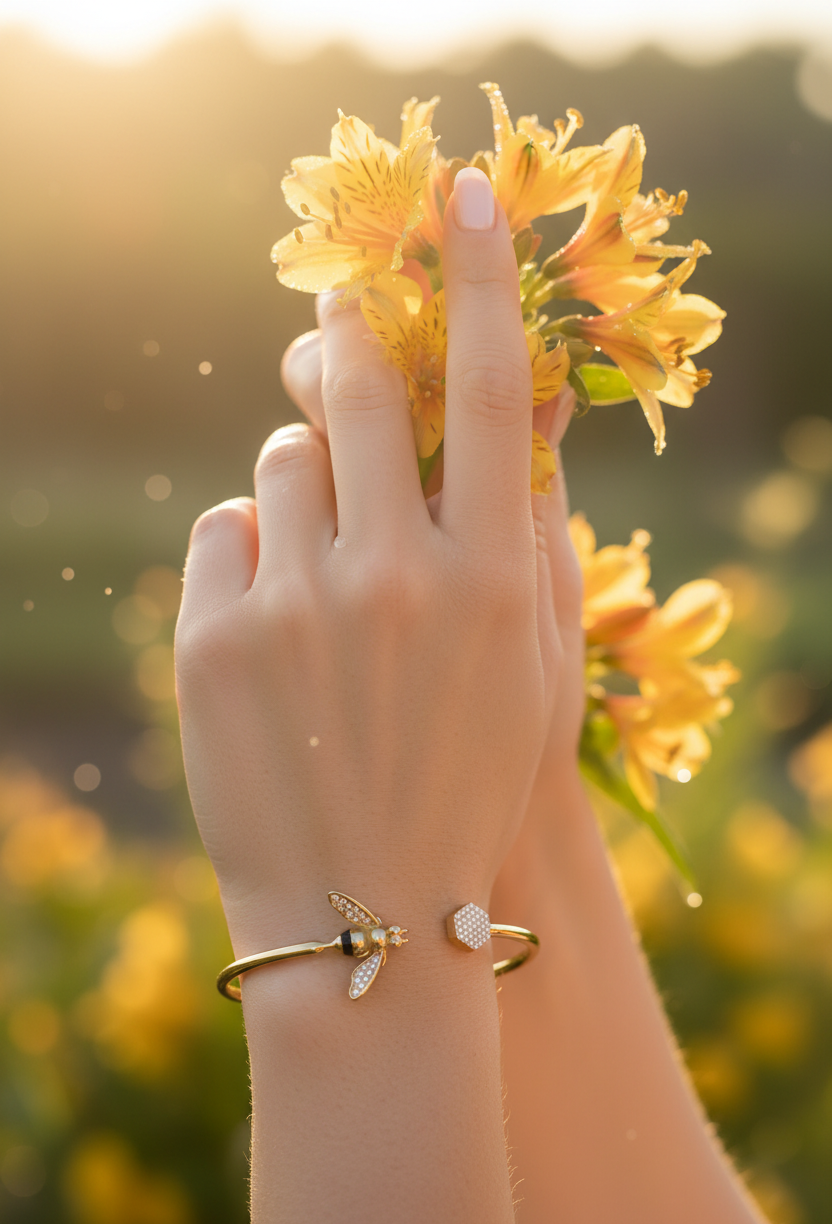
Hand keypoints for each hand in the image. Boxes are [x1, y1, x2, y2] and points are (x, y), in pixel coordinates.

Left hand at [175, 169, 566, 959]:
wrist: (369, 912)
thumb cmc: (470, 778)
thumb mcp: (532, 665)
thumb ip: (525, 531)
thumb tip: (513, 410)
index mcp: (488, 577)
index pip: (486, 389)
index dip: (477, 277)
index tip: (465, 195)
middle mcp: (393, 576)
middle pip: (352, 393)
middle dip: (341, 342)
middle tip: (332, 323)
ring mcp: (294, 609)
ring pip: (278, 465)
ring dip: (301, 486)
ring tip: (322, 565)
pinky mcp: (213, 644)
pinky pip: (222, 535)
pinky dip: (248, 558)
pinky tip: (275, 633)